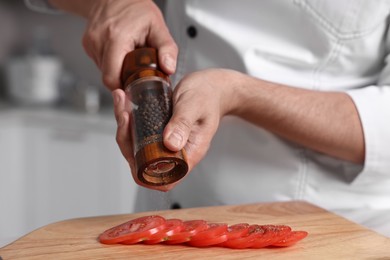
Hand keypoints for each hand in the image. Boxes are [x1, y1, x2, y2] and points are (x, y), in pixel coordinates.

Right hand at [49, 0, 177, 89]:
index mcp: (116, 37)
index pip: (112, 77)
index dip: (123, 88)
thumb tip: (169, 68)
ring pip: (104, 71)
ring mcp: (91, 42)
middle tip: (136, 74)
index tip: (135, 88)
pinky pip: (100, 63)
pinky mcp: (87, 44)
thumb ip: (167, 48)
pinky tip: (121, 53)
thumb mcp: (158, 26)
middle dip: (123, 80)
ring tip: (129, 59)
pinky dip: (111, 63)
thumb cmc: (136, 8)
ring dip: (117, 71)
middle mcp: (99, 40)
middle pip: (108, 77)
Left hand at [113, 69, 239, 190]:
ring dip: (125, 128)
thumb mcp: (195, 107)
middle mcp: (176, 152)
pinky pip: (140, 133)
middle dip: (126, 139)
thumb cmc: (208, 96)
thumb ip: (183, 123)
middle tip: (123, 112)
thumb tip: (169, 144)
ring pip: (138, 147)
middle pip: (142, 162)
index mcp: (188, 154)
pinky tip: (125, 103)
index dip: (141, 170)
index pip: (162, 179)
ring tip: (121, 102)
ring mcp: (167, 143)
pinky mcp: (160, 131)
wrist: (213, 86)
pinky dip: (129, 120)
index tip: (132, 144)